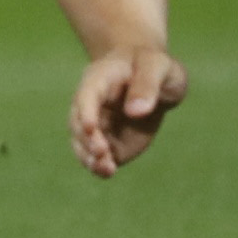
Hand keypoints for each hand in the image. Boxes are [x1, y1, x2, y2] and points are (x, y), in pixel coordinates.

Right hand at [69, 46, 186, 176]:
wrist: (156, 78)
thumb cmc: (154, 65)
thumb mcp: (158, 66)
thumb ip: (148, 84)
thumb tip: (136, 110)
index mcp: (100, 77)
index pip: (87, 94)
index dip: (86, 111)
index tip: (92, 128)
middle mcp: (92, 102)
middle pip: (78, 121)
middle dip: (87, 139)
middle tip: (103, 152)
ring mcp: (99, 123)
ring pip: (82, 142)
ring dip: (89, 156)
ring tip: (107, 169)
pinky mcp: (109, 142)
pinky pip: (97, 156)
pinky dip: (98, 166)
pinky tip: (108, 172)